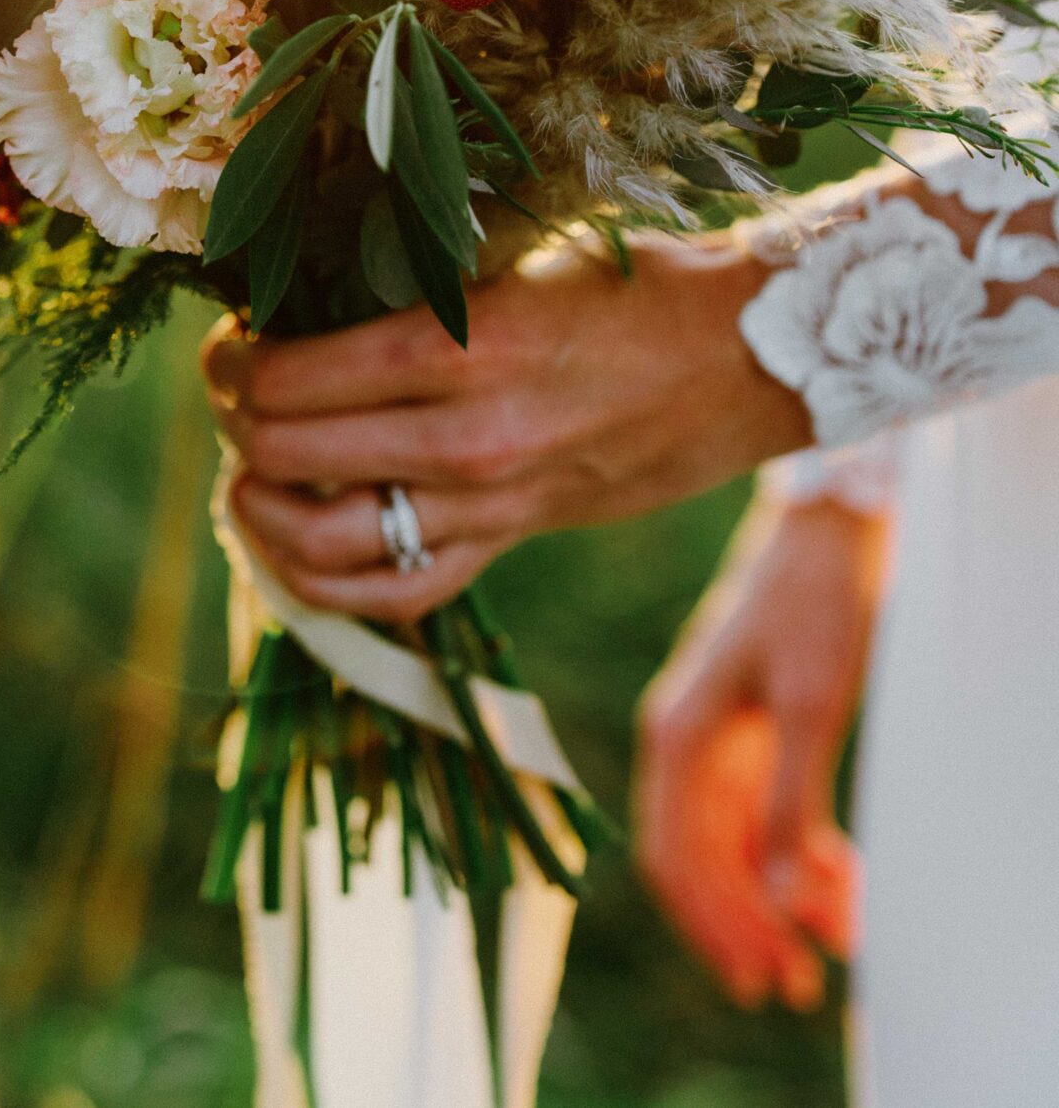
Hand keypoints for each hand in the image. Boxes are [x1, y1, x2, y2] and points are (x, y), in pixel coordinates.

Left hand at [201, 235, 810, 622]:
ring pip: (322, 546)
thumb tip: (304, 290)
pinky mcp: (513, 541)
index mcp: (462, 346)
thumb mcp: (517, 252)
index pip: (287, 380)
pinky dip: (327, 583)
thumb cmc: (632, 281)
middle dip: (234, 418)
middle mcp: (467, 439)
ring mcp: (490, 506)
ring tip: (248, 469)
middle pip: (284, 455)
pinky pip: (396, 593)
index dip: (232, 362)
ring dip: (260, 507)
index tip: (233, 338)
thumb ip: (415, 279)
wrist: (747, 356)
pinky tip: (298, 541)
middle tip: (232, 386)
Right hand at [634, 494, 889, 1008]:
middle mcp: (682, 740)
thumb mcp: (814, 706)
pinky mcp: (749, 728)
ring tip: (832, 943)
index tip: (760, 980)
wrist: (831, 525)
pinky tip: (837, 881)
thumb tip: (782, 904)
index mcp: (677, 735)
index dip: (713, 928)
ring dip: (775, 896)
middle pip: (699, 860)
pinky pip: (758, 812)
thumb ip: (792, 807)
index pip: (673, 857)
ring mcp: (714, 735)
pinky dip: (792, 852)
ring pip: (732, 841)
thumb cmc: (815, 603)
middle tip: (800, 987)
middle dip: (747, 927)